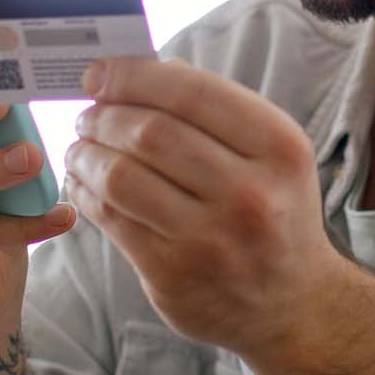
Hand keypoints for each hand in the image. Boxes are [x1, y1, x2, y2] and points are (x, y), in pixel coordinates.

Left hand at [62, 57, 349, 357]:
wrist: (294, 305)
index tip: (101, 73)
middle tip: (88, 115)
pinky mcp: (172, 274)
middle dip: (104, 116)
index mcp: (280, 149)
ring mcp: (210, 239)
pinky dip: (85, 194)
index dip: (135, 76)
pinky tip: (84, 183)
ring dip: (85, 154)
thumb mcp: (273, 154)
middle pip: (150, 133)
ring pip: (121, 176)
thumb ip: (217, 111)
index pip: (192, 92)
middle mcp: (250, 193)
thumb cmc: (275, 213)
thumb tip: (145, 69)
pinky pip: (111, 220)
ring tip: (80, 149)